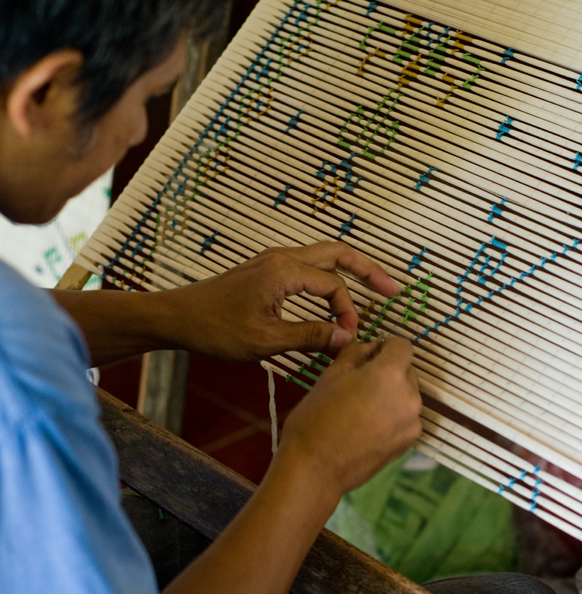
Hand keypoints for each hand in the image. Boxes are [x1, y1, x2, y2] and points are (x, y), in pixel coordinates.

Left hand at [165, 242, 398, 361]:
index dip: (348, 312)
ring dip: (349, 272)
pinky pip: (308, 267)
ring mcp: (273, 262)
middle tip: (392, 290)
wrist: (176, 317)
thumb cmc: (215, 329)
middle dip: (368, 270)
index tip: (348, 338)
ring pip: (324, 257)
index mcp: (284, 271)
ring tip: (372, 289)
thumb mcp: (265, 340)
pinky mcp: (266, 271)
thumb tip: (347, 339)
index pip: (333, 286)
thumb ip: (310, 336)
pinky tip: (333, 298)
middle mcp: (282, 258)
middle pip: (338, 253)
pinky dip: (328, 279)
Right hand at [272, 337, 421, 509]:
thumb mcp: (331, 375)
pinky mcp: (408, 443)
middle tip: (359, 384)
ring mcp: (412, 423)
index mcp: (390, 374)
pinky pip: (405, 419)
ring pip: (406, 396)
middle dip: (388, 372)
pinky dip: (392, 417)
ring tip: (362, 409)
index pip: (403, 346)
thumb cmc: (316, 419)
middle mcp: (409, 397)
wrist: (315, 469)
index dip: (387, 346)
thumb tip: (370, 346)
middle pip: (407, 371)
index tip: (372, 354)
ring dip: (391, 395)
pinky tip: (367, 427)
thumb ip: (356, 353)